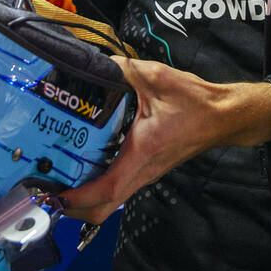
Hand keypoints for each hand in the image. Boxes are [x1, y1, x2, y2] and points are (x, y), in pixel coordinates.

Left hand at [59, 56, 270, 224]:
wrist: (224, 116)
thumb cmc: (195, 102)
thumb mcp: (158, 77)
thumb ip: (126, 68)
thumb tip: (100, 62)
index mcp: (142, 153)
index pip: (107, 190)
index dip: (79, 198)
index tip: (54, 196)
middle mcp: (143, 170)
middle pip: (105, 207)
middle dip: (75, 208)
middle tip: (47, 191)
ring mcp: (147, 171)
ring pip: (112, 199)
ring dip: (85, 197)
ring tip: (58, 177)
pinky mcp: (149, 166)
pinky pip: (120, 185)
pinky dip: (98, 184)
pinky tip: (84, 162)